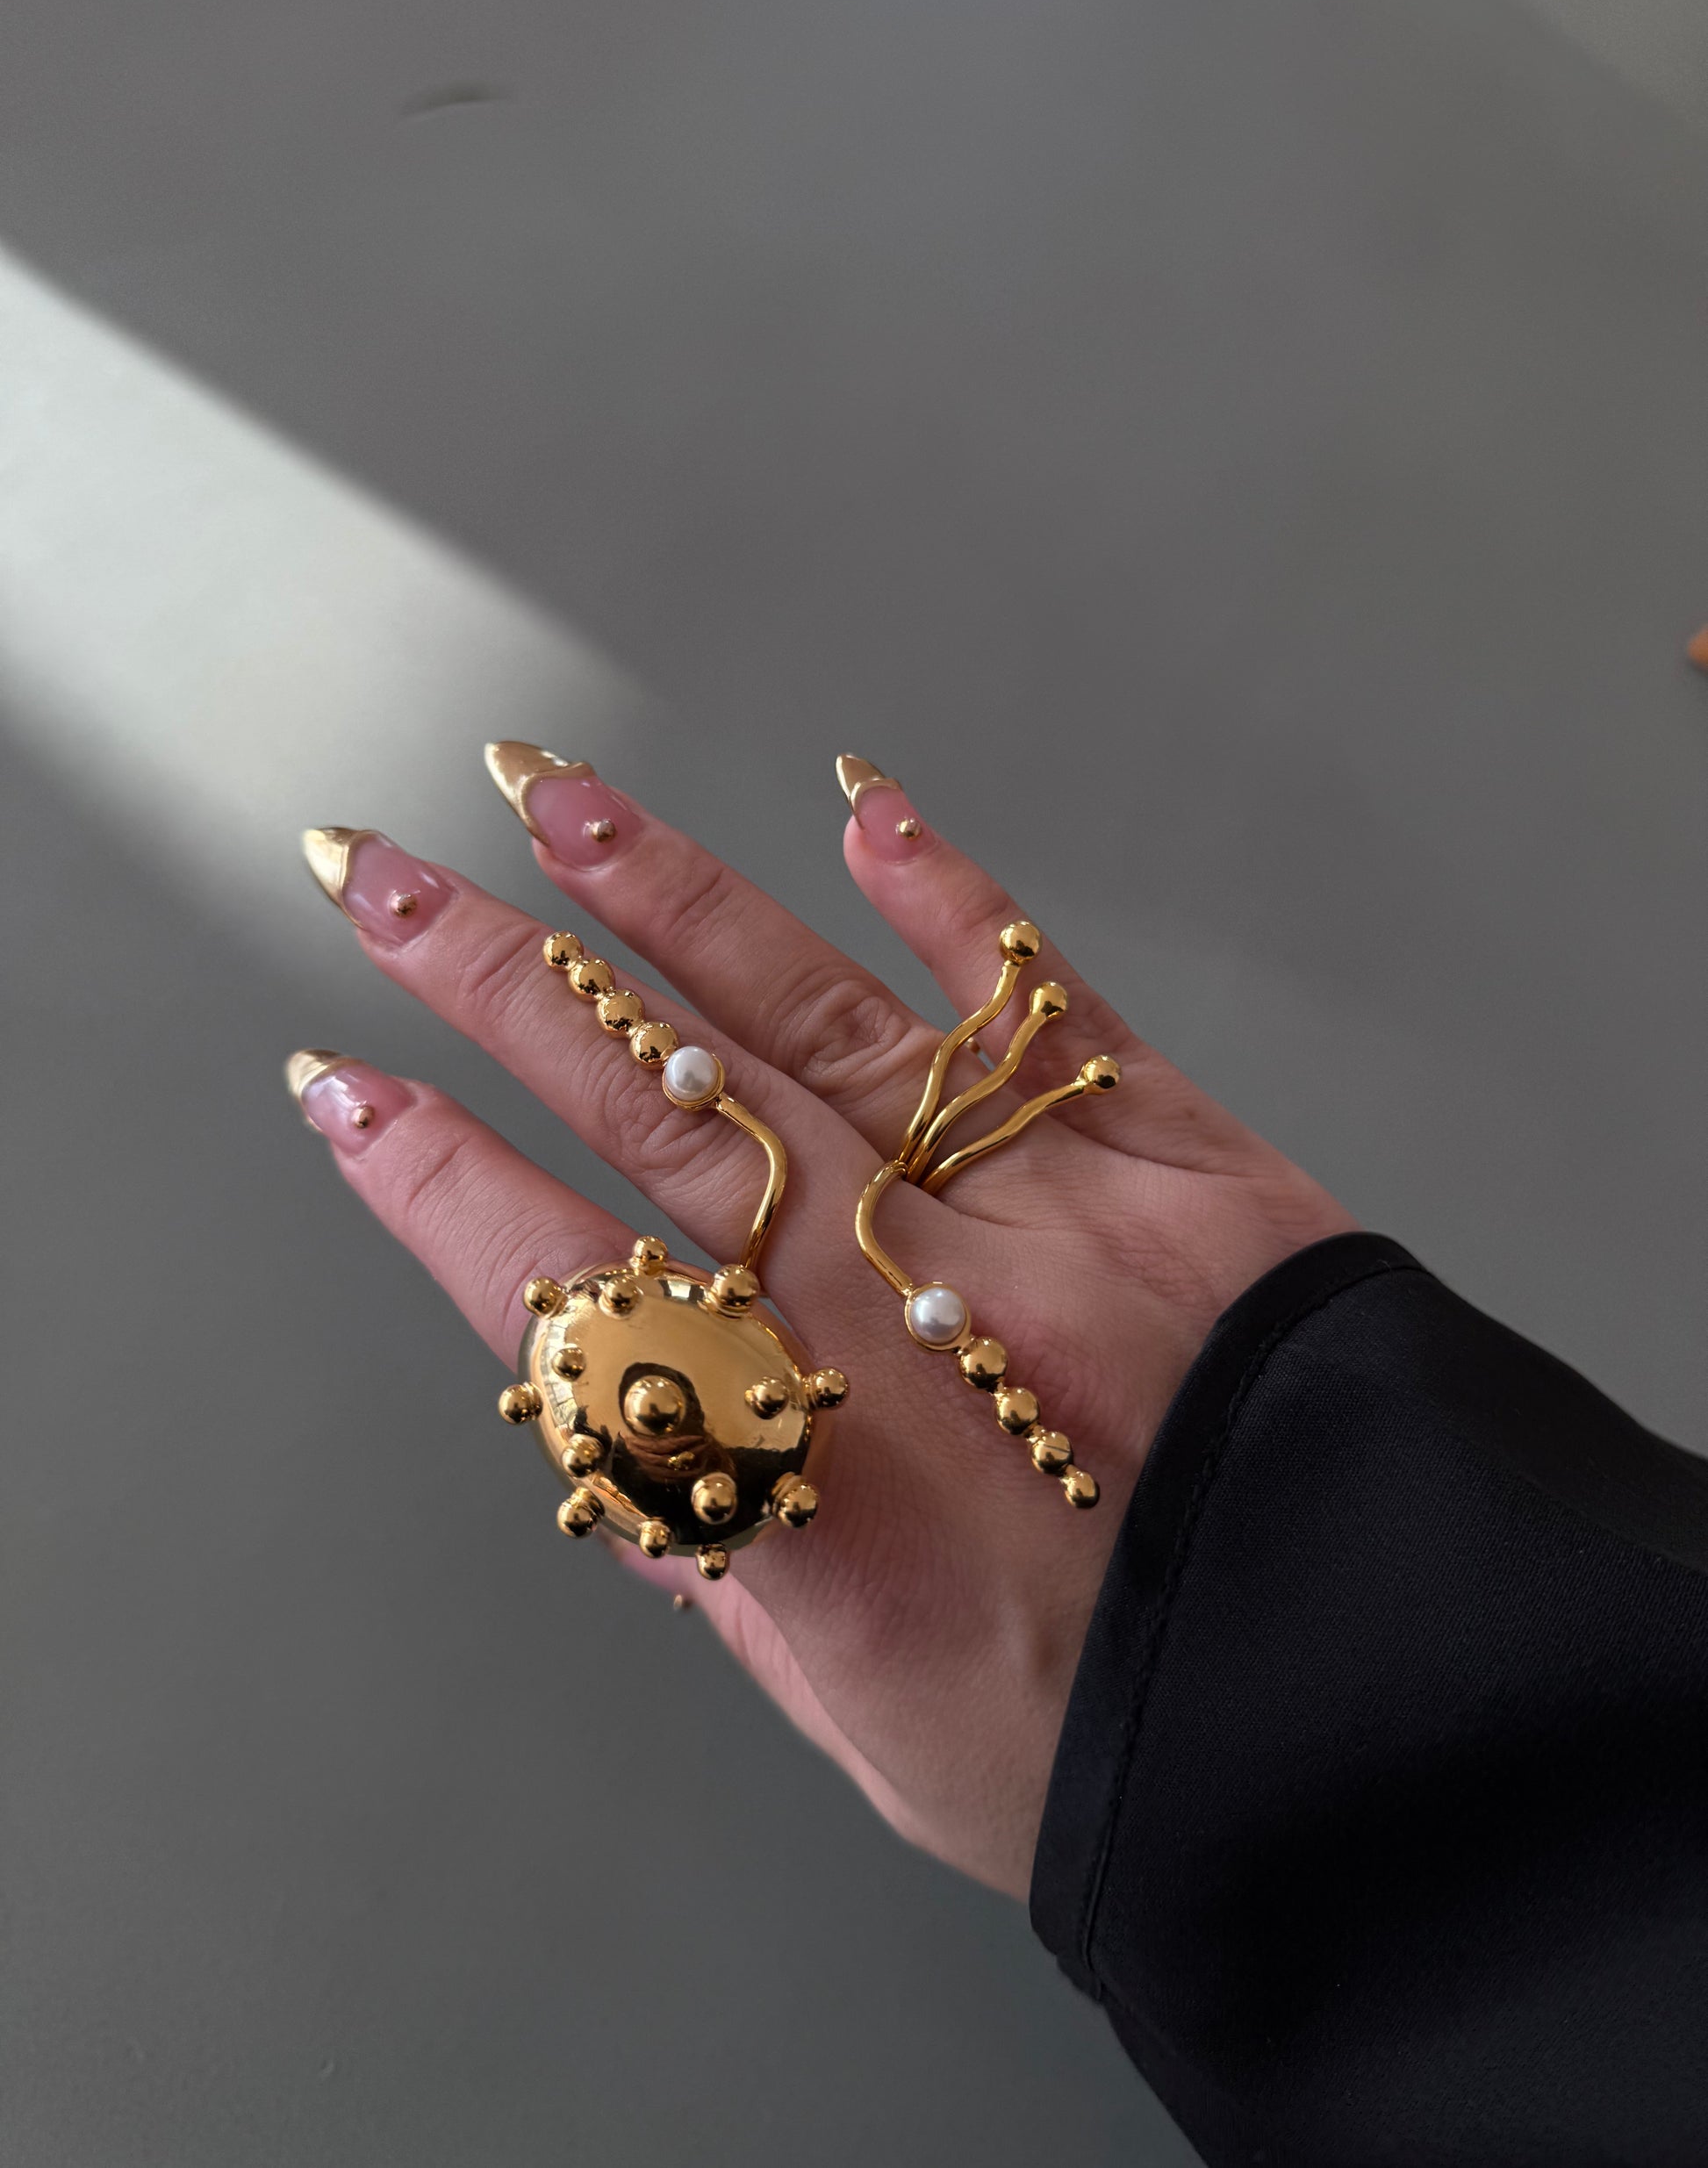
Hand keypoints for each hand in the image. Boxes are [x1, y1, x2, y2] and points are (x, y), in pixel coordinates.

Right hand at [292, 754, 1351, 1896]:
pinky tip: (860, 809)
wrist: (1379, 1714)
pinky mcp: (1176, 1155)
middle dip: (499, 983)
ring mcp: (1039, 1207)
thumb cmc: (1106, 1747)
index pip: (569, 1284)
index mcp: (803, 1466)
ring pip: (815, 1021)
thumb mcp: (860, 1717)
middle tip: (384, 876)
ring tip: (559, 804)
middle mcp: (900, 1307)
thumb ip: (723, 1557)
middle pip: (659, 1107)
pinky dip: (950, 901)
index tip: (344, 1087)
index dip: (436, 1182)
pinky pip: (1040, 1007)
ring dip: (673, 902)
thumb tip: (610, 1432)